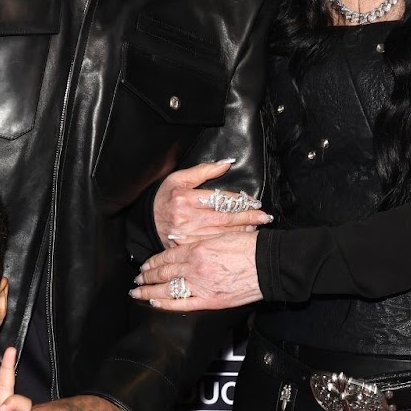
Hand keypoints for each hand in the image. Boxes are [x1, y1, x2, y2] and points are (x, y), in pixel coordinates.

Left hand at [130, 230, 260, 311]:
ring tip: (138, 292)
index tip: (145, 264)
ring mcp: (200, 285)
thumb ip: (201, 241)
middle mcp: (194, 267)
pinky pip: (183, 303)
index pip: (167, 256)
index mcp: (197, 249)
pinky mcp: (210, 301)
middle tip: (137, 278)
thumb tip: (185, 243)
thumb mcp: (222, 236)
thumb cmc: (250, 247)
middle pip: (163, 272)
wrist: (268, 265)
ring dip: (149, 290)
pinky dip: (167, 304)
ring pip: (167, 289)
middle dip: (147, 276)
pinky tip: (155, 303)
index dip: (153, 261)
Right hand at [153, 158, 270, 246]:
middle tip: (263, 216)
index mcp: (184, 198)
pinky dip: (227, 242)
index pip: (219, 199)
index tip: (254, 202)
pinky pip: (211, 245)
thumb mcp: (179, 178)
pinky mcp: (185, 247)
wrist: (146, 221)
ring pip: (220, 233)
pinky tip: (239, 239)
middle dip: (247, 217)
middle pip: (223, 218)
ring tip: (256, 226)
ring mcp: (185, 235)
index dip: (240, 201)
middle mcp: (185, 218)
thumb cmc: (165, 197)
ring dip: (241, 230)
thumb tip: (227, 163)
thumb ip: (204, 170)